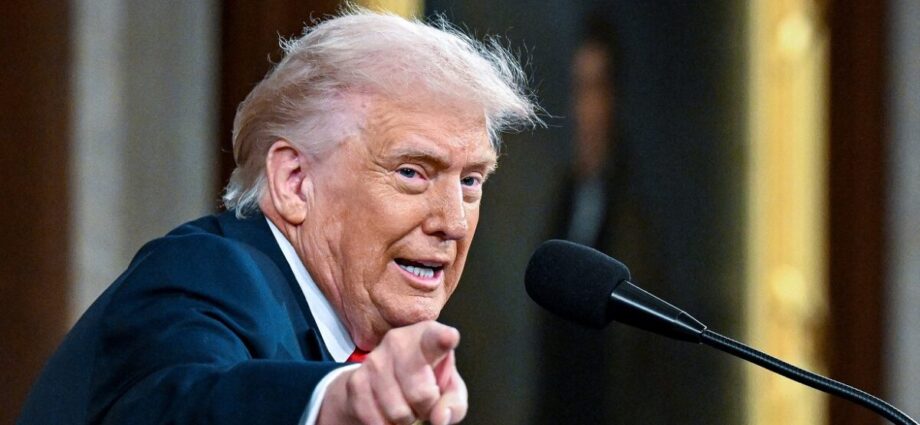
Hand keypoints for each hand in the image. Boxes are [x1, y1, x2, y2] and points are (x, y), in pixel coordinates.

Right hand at [317, 321, 467, 424]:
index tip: (449, 338)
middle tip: (424, 403)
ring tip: (405, 405)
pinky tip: (387, 411)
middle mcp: (398, 341)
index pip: (435, 338)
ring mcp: (374, 360)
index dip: (443, 339)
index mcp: (427, 336)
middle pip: (421, 393)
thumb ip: (454, 403)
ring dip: (406, 419)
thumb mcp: (448, 390)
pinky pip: (377, 421)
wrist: (380, 382)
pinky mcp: (355, 381)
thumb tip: (440, 418)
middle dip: (426, 409)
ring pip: (399, 412)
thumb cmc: (425, 381)